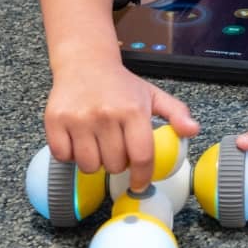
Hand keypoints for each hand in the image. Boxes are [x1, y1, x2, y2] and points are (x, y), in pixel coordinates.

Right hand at [45, 62, 198, 191]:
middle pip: (114, 165)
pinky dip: (71, 155)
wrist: (85, 63)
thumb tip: (193, 130)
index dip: (142, 176)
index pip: (141, 156)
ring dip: (95, 162)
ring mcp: (78, 119)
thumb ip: (176, 113)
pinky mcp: (55, 121)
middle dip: (118, 164)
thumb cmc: (121, 85)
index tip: (140, 184)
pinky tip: (79, 141)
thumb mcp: (153, 95)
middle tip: (117, 150)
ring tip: (99, 145)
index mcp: (133, 110)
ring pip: (89, 165)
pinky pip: (64, 157)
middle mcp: (106, 115)